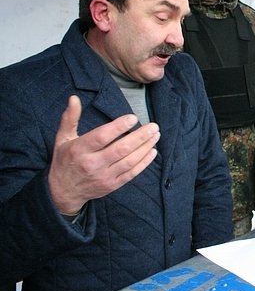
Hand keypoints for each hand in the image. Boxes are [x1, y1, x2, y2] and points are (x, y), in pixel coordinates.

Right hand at [48, 95, 159, 214]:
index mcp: (80, 150)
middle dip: (140, 137)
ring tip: (155, 135)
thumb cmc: (64, 160)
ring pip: (129, 161)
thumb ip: (70, 118)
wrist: (63, 192)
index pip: (102, 137)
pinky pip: (131, 174)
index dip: (118, 127)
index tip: (133, 118)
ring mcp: (103, 176)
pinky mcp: (112, 185)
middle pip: (120, 149)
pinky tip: (152, 152)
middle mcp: (92, 164)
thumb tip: (74, 98)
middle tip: (154, 126)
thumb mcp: (62, 138)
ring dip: (145, 148)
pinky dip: (144, 163)